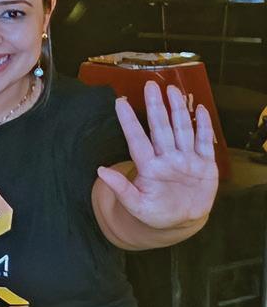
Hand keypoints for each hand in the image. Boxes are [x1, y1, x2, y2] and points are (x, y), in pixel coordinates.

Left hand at [97, 82, 217, 232]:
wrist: (181, 220)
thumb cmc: (155, 213)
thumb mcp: (136, 205)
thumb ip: (121, 189)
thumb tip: (100, 171)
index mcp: (149, 167)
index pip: (137, 139)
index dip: (129, 121)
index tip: (119, 102)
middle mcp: (167, 157)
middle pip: (160, 128)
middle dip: (156, 107)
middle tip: (150, 85)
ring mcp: (186, 159)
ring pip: (182, 129)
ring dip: (178, 110)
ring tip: (173, 90)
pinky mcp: (205, 164)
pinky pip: (204, 142)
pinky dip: (204, 126)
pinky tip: (200, 109)